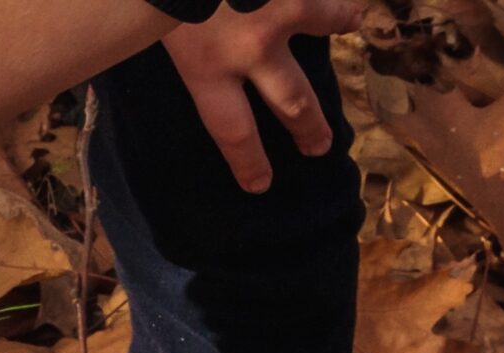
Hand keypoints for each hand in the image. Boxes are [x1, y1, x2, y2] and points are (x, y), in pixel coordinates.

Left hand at [162, 0, 361, 192]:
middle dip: (308, 128)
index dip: (249, 162)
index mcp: (207, 69)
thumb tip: (171, 41)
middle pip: (290, 102)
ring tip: (351, 20)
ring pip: (326, 22)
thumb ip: (172, 36)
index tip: (261, 185)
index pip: (232, 132)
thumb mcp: (153, 23)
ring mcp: (283, 11)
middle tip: (321, 147)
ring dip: (340, 19)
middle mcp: (252, 50)